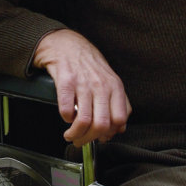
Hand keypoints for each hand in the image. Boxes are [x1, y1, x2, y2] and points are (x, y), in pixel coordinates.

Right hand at [32, 29, 129, 146]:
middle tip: (82, 140)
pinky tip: (66, 116)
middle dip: (90, 138)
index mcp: (115, 87)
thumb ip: (118, 104)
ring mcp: (83, 83)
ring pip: (83, 121)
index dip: (110, 133)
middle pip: (101, 124)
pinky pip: (66, 110)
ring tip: (70, 135)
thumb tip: (119, 129)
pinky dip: (65, 119)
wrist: (66, 44)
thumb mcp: (110, 80)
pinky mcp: (65, 82)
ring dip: (75, 134)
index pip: (119, 119)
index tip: (100, 137)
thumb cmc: (88, 64)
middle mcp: (101, 85)